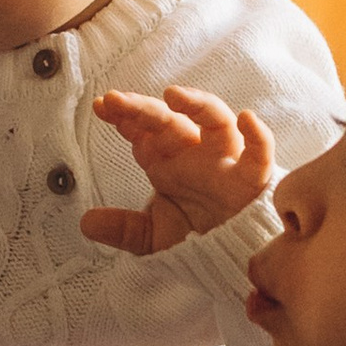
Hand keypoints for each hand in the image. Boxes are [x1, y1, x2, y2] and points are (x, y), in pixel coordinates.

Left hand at [83, 85, 275, 253]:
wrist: (235, 250)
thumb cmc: (197, 229)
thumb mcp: (154, 234)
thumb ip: (124, 229)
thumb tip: (86, 224)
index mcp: (168, 158)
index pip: (142, 129)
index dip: (122, 114)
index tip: (101, 105)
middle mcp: (194, 151)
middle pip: (170, 121)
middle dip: (143, 108)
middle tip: (117, 100)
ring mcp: (224, 160)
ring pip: (215, 121)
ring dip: (197, 104)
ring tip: (174, 95)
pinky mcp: (252, 178)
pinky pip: (259, 154)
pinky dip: (258, 136)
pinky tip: (247, 120)